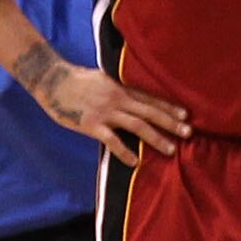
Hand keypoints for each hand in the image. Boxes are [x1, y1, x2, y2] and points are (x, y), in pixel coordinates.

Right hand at [17, 48, 189, 162]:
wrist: (51, 79)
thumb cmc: (74, 80)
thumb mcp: (100, 79)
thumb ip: (115, 90)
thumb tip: (129, 98)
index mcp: (119, 88)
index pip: (149, 99)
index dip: (168, 107)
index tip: (186, 116)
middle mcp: (117, 99)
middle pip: (150, 112)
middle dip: (171, 123)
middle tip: (189, 133)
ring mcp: (105, 112)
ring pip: (137, 125)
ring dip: (156, 138)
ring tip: (171, 149)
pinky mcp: (91, 124)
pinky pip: (112, 140)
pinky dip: (125, 151)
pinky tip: (135, 162)